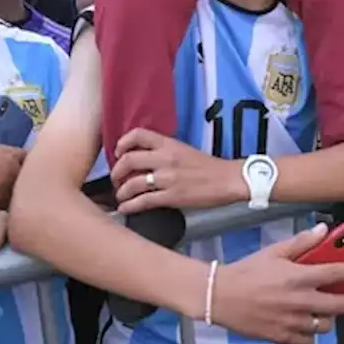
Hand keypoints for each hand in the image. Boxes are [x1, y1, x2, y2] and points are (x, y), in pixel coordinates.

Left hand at [112, 128, 243, 213]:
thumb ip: (164, 152)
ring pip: (132, 183)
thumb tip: (143, 159)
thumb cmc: (208, 166)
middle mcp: (165, 158)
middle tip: (116, 179)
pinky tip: (126, 208)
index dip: (122, 143)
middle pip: (128, 160)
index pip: (137, 134)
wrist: (227, 180)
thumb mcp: (184, 150)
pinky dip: (130, 206)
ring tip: (121, 196)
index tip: (118, 153)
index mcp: (169, 144)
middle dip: (116, 172)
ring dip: (121, 192)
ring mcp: (167, 178)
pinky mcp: (171, 197)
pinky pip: (143, 201)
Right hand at [211, 223, 343, 343]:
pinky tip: (305, 322)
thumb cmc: (246, 273)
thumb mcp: (274, 251)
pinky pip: (307, 341)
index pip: (337, 273)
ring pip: (325, 325)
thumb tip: (322, 231)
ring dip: (328, 316)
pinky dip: (310, 332)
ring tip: (323, 308)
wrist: (219, 296)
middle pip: (339, 305)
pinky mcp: (282, 336)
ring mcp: (292, 322)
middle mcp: (299, 301)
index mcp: (298, 277)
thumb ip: (302, 242)